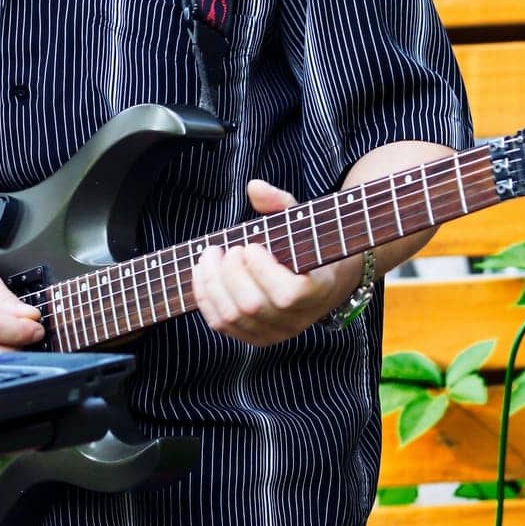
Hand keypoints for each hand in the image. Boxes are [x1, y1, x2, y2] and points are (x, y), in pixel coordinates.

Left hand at [191, 179, 359, 346]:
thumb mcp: (302, 221)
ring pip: (233, 317)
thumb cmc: (308, 245)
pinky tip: (203, 273)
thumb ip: (281, 203)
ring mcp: (275, 333)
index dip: (261, 269)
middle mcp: (297, 320)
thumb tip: (254, 187)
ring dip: (212, 283)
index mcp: (317, 291)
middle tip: (226, 248)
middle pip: (252, 305)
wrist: (321, 281)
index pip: (287, 294)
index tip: (251, 245)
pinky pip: (222, 325)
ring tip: (209, 256)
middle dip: (230, 272)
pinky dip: (206, 298)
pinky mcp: (255, 338)